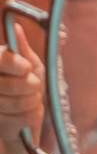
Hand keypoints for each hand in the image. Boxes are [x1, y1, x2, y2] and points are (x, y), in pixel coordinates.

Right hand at [0, 23, 44, 149]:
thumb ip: (23, 51)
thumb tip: (16, 28)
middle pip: (7, 84)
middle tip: (35, 87)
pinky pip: (17, 120)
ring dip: (31, 102)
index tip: (26, 67)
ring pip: (14, 103)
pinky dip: (29, 117)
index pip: (0, 60)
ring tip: (31, 100)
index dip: (13, 64)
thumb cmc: (28, 90)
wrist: (25, 124)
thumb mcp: (32, 66)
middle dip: (29, 86)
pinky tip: (26, 114)